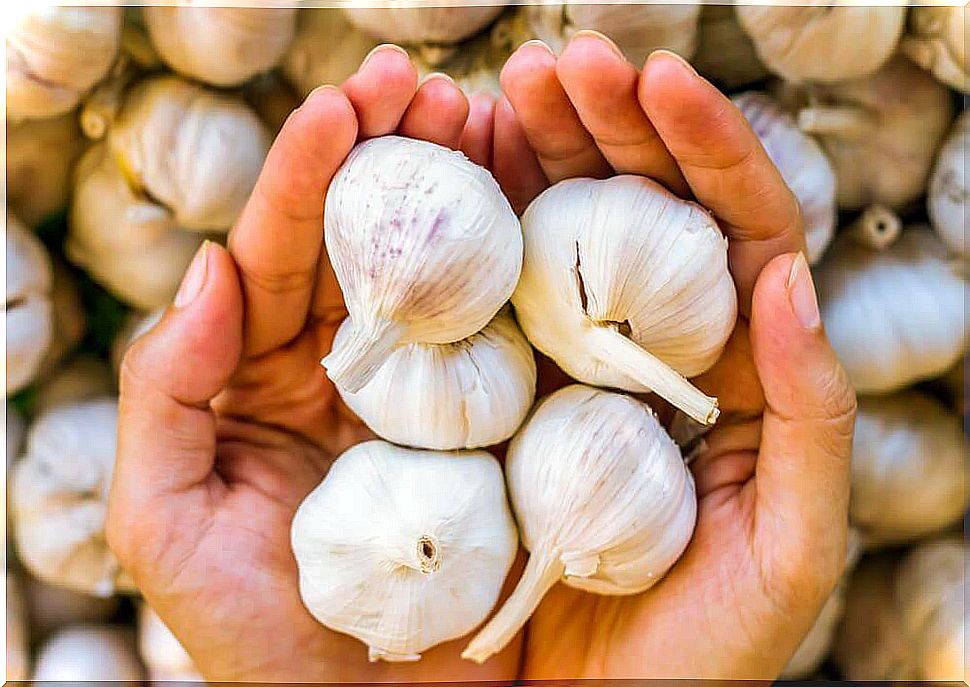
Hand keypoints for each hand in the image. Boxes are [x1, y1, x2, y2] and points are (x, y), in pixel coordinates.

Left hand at [106, 46, 520, 681]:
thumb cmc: (266, 642)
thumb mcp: (171, 527)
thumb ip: (167, 399)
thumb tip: (209, 272)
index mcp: (268, 376)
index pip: (281, 254)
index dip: (308, 172)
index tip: (347, 101)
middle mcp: (350, 368)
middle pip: (366, 239)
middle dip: (394, 153)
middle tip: (433, 88)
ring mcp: (429, 392)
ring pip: (442, 269)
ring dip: (463, 189)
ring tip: (493, 120)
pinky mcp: (499, 426)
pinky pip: (509, 336)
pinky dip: (524, 267)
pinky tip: (546, 208)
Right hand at [492, 34, 856, 677]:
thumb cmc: (700, 654)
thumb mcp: (787, 548)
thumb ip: (811, 417)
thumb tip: (792, 277)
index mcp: (732, 371)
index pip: (730, 231)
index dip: (697, 148)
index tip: (651, 79)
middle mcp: (651, 353)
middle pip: (637, 212)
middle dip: (601, 128)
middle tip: (548, 66)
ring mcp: (571, 369)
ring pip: (557, 241)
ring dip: (530, 161)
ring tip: (491, 98)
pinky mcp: (502, 403)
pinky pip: (486, 309)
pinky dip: (470, 241)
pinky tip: (444, 187)